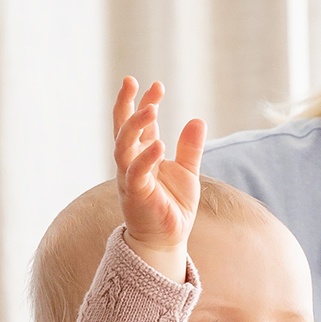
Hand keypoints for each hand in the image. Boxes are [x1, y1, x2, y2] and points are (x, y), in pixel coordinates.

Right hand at [112, 76, 205, 275]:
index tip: (156, 85)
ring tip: (150, 108)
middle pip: (122, 127)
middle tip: (132, 81)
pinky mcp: (136, 194)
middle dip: (126, 104)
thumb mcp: (187, 173)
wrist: (167, 240)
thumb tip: (198, 119)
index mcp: (142, 155)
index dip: (146, 102)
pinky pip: (136, 172)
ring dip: (134, 126)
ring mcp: (130, 177)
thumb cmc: (173, 207)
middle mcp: (131, 163)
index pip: (140, 123)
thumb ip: (190, 148)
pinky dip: (146, 157)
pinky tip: (159, 143)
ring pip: (124, 146)